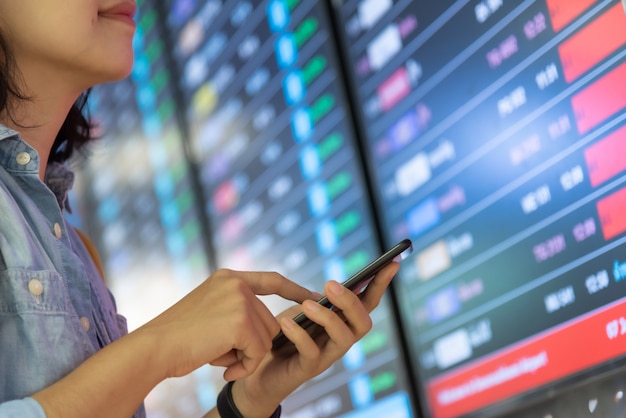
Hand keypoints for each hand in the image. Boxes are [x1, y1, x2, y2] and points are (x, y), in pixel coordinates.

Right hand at [137, 269, 314, 380]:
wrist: (154, 348)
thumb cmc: (178, 338)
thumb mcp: (209, 312)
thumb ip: (236, 310)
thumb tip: (272, 325)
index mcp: (228, 278)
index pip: (272, 280)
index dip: (294, 289)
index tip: (313, 295)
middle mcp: (236, 284)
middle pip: (270, 321)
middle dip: (252, 344)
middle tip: (220, 352)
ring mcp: (239, 300)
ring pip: (267, 338)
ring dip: (246, 356)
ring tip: (215, 354)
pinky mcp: (241, 321)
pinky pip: (259, 353)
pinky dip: (244, 366)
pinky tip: (221, 366)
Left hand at [226, 262, 399, 417]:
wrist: (257, 371)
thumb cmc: (281, 337)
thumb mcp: (298, 311)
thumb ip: (316, 301)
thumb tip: (330, 289)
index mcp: (341, 323)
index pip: (368, 303)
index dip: (381, 284)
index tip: (391, 263)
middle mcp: (340, 341)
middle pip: (363, 323)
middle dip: (351, 302)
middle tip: (330, 285)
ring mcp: (326, 357)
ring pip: (344, 338)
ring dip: (328, 318)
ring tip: (307, 305)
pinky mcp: (307, 370)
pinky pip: (312, 352)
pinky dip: (299, 335)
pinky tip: (285, 323)